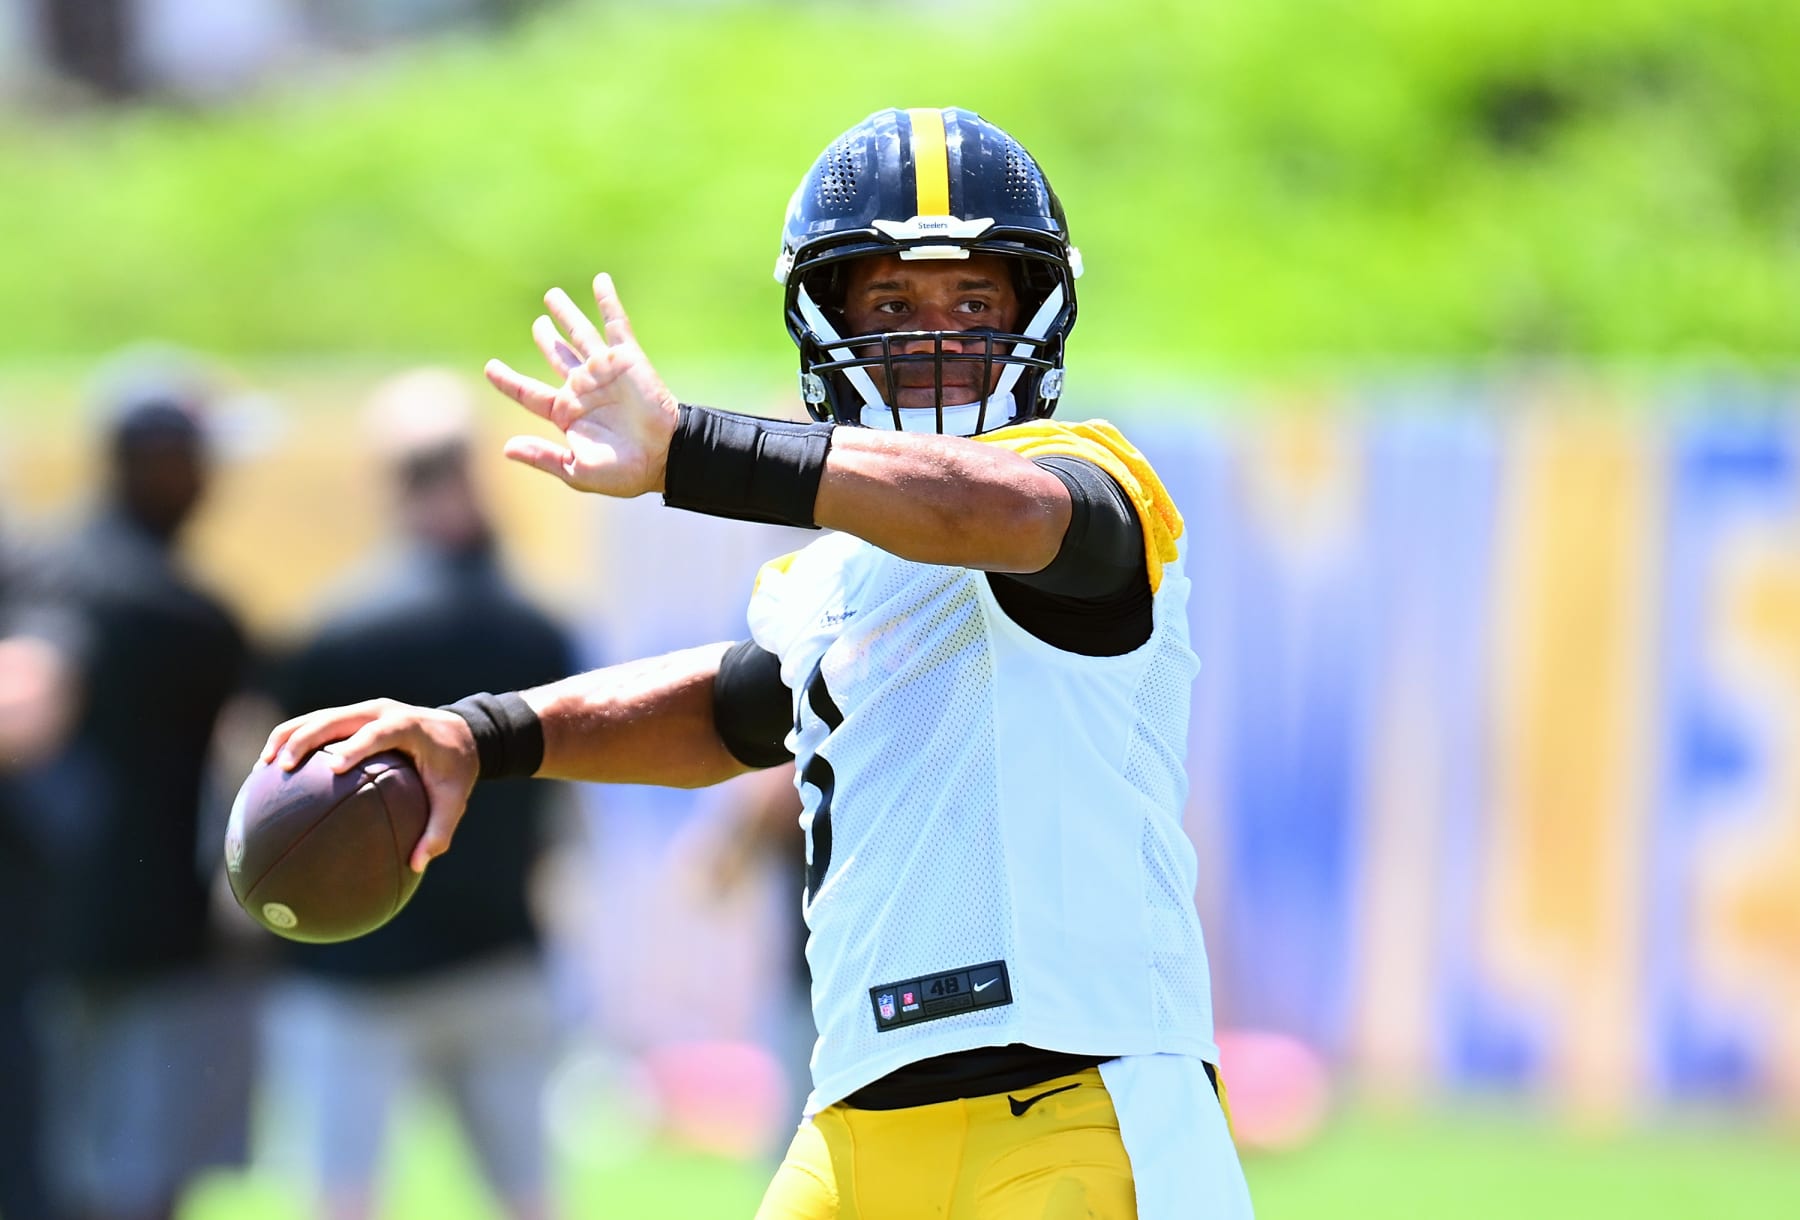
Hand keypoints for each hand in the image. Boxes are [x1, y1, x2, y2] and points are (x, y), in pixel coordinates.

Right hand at [260, 699, 478, 873]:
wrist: (458, 732)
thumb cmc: (455, 769)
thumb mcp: (455, 799)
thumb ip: (439, 830)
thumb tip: (417, 864)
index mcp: (408, 726)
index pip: (379, 732)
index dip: (356, 746)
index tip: (334, 768)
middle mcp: (381, 711)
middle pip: (336, 718)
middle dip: (306, 738)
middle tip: (282, 766)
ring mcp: (363, 710)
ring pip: (317, 716)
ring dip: (289, 736)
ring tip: (265, 766)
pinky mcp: (352, 716)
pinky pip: (316, 724)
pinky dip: (292, 739)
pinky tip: (272, 769)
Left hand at [484, 272, 680, 497]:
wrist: (665, 456)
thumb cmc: (623, 471)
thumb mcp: (576, 470)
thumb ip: (543, 457)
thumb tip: (506, 449)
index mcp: (566, 413)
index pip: (528, 392)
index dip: (508, 380)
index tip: (490, 369)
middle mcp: (582, 388)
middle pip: (556, 355)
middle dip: (546, 339)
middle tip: (538, 324)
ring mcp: (604, 371)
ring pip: (579, 334)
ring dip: (566, 315)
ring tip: (552, 296)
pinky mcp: (626, 359)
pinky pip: (615, 325)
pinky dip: (607, 302)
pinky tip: (600, 281)